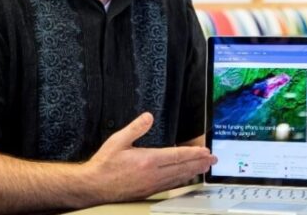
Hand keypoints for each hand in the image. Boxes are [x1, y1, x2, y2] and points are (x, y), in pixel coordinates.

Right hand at [84, 112, 216, 202]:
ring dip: (193, 172)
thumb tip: (149, 116)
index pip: (177, 155)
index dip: (193, 153)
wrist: (93, 186)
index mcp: (147, 160)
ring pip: (178, 177)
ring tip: (204, 168)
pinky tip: (185, 177)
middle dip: (199, 163)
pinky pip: (170, 185)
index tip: (205, 151)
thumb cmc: (104, 164)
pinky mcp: (148, 191)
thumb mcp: (118, 140)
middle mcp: (153, 174)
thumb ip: (136, 128)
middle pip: (182, 168)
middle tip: (213, 160)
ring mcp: (152, 185)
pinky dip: (181, 180)